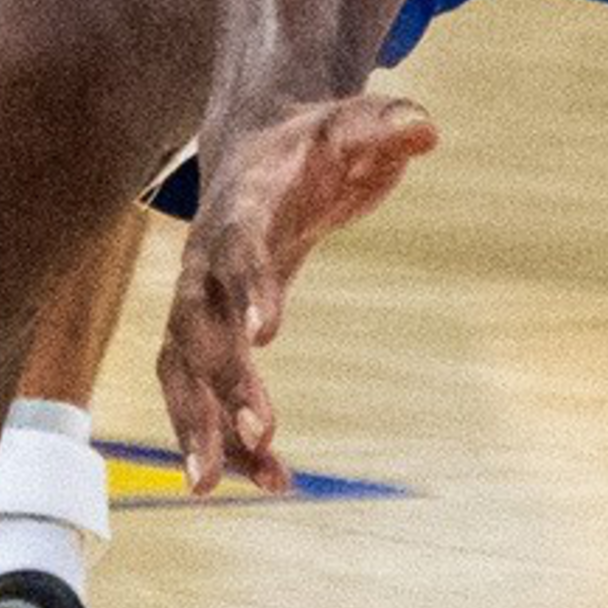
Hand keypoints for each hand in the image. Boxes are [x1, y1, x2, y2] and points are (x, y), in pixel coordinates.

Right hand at [159, 86, 438, 490]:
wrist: (261, 153)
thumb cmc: (315, 144)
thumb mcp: (356, 125)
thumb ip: (387, 124)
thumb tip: (425, 127)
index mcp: (241, 208)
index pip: (237, 250)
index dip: (247, 289)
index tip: (269, 336)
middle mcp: (204, 261)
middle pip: (194, 326)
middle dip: (220, 382)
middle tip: (262, 430)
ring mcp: (200, 303)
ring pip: (181, 372)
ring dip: (201, 428)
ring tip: (234, 483)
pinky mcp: (211, 336)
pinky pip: (205, 395)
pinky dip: (232, 439)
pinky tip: (272, 479)